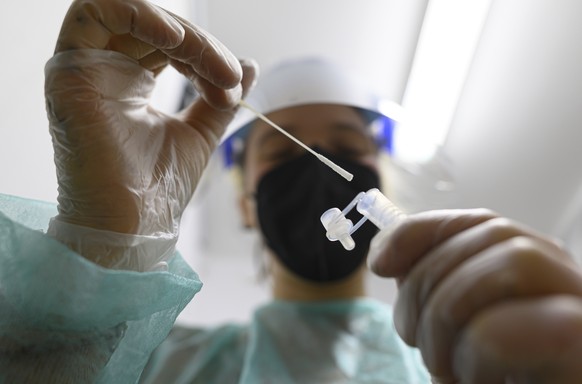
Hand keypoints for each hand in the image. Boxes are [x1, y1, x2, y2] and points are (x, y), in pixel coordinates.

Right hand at [45, 0, 256, 234]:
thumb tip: (247, 65)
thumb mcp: (199, 132)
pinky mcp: (69, 73)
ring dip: (182, 34)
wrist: (133, 226)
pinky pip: (93, 13)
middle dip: (203, 48)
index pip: (169, 43)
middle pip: (155, 27)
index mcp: (130, 83)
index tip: (233, 89)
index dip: (207, 55)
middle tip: (229, 81)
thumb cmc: (159, 189)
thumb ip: (219, 97)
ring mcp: (85, 70)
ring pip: (132, 14)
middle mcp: (104, 71)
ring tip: (213, 67)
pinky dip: (141, 16)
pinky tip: (178, 40)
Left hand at [370, 209, 581, 382]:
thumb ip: (433, 287)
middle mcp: (570, 282)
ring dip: (447, 315)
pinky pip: (505, 327)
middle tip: (411, 336)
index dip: (424, 230)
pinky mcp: (581, 352)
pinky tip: (476, 380)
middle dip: (428, 281)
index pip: (483, 220)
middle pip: (495, 234)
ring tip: (444, 365)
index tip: (379, 263)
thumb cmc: (492, 380)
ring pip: (514, 261)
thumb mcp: (453, 331)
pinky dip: (471, 354)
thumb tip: (387, 255)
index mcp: (538, 274)